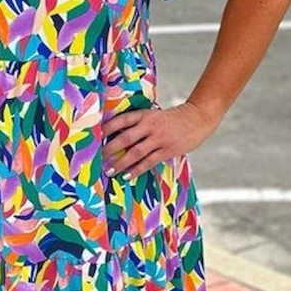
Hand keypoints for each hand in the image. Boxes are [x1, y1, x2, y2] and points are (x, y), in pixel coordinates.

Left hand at [101, 102, 216, 178]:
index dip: (107, 128)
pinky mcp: (167, 150)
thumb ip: (138, 124)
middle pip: (125, 138)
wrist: (197, 118)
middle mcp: (150, 126)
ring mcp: (159, 139)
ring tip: (109, 171)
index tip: (94, 136)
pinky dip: (136, 170)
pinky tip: (127, 176)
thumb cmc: (170, 119)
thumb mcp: (153, 115)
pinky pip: (148, 162)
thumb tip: (116, 137)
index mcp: (144, 114)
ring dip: (121, 163)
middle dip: (109, 149)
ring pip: (135, 153)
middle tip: (97, 158)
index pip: (121, 120)